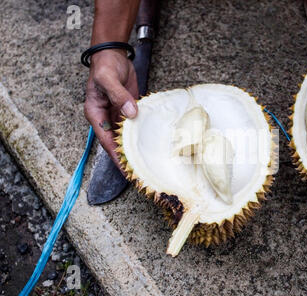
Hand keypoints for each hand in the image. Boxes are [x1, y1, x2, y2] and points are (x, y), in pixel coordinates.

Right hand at [84, 49, 137, 168]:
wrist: (113, 55)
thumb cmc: (105, 66)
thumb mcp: (108, 79)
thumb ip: (119, 96)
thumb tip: (131, 113)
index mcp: (96, 114)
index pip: (106, 140)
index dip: (115, 155)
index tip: (124, 168)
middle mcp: (107, 118)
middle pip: (117, 142)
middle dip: (126, 156)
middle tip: (138, 171)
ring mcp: (118, 115)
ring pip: (127, 135)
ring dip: (135, 147)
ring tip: (146, 162)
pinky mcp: (129, 110)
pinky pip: (136, 124)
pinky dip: (142, 133)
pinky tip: (152, 142)